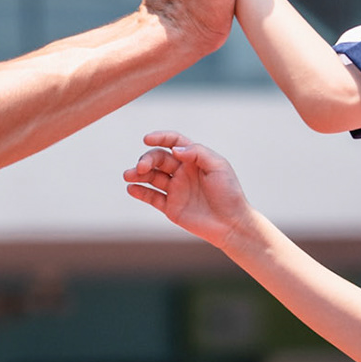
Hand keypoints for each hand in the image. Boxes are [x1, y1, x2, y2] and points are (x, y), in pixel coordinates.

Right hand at [123, 131, 254, 248]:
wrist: (232, 224)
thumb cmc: (229, 193)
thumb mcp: (218, 166)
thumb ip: (197, 153)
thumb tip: (174, 149)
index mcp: (194, 159)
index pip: (174, 142)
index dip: (160, 137)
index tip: (147, 139)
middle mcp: (182, 172)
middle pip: (159, 159)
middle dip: (147, 160)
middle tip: (141, 167)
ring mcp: (175, 189)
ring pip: (152, 177)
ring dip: (138, 174)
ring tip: (128, 175)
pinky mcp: (170, 207)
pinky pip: (152, 197)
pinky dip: (140, 192)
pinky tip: (131, 188)